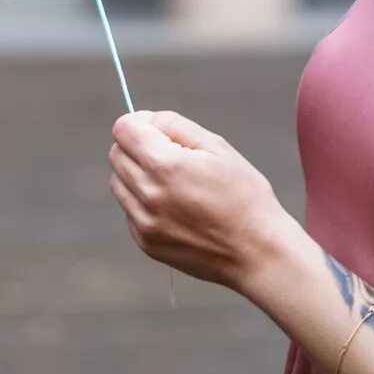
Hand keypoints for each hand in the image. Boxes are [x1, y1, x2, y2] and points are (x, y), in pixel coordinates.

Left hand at [108, 109, 295, 293]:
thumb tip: (148, 121)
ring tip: (173, 181)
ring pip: (118, 182)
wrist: (257, 252)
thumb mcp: (217, 147)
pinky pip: (130, 210)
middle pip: (116, 154)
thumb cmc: (244, 196)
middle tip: (171, 154)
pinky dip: (143, 202)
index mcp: (164, 165)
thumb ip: (176, 126)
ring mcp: (144, 223)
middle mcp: (147, 195)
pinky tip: (175, 206)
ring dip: (137, 174)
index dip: (141, 122)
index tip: (161, 130)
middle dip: (137, 146)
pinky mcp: (146, 243)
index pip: (123, 129)